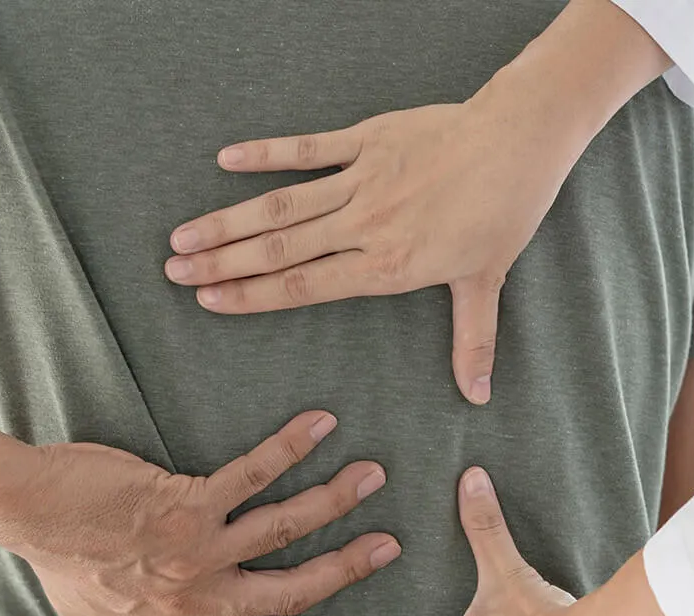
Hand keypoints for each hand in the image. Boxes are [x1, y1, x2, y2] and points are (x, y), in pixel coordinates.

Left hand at [0, 411, 400, 615]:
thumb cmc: (54, 559)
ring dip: (334, 502)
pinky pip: (253, 475)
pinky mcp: (187, 501)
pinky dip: (290, 448)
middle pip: (288, 593)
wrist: (28, 510)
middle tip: (387, 549)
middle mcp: (195, 596)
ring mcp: (196, 550)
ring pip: (284, 531)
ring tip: (371, 478)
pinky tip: (320, 425)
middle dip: (346, 572)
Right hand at [163, 0, 670, 404]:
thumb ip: (472, 340)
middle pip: (279, 249)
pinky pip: (307, 149)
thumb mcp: (486, 281)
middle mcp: (365, 225)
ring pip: (282, 206)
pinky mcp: (366, 139)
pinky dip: (266, 154)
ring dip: (229, 220)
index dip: (252, 295)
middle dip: (222, 264)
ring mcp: (362, 179)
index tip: (210, 302)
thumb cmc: (505, 211)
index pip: (304, 285)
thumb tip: (476, 397)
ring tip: (184, 235)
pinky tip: (226, 161)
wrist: (519, 139)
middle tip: (174, 273)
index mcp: (387, 265)